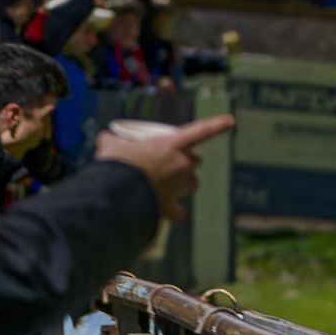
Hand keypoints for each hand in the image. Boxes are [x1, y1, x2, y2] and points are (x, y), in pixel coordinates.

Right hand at [96, 115, 235, 220]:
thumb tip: (104, 139)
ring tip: (168, 184)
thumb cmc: (119, 163)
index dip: (216, 125)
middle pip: (194, 161)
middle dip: (186, 161)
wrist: (119, 191)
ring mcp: (179, 186)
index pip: (200, 131)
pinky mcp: (171, 206)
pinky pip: (179, 210)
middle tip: (168, 162)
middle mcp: (181, 164)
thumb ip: (111, 141)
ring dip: (184, 183)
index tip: (231, 121)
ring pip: (191, 184)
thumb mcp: (111, 146)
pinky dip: (175, 211)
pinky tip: (171, 213)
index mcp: (172, 145)